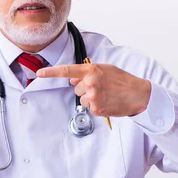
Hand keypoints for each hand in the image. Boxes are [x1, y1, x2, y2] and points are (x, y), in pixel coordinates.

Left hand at [36, 63, 150, 116]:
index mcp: (92, 70)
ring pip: (81, 99)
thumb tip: (72, 81)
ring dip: (90, 99)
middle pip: (76, 88)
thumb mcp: (106, 70)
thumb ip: (87, 73)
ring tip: (106, 96)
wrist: (138, 95)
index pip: (66, 70)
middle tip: (101, 88)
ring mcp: (93, 96)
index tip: (39, 73)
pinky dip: (96, 106)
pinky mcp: (96, 108)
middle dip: (85, 89)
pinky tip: (107, 102)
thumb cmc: (123, 81)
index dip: (51, 72)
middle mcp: (90, 82)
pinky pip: (89, 107)